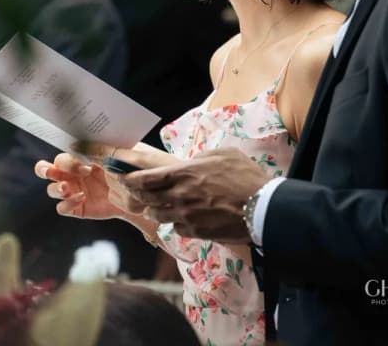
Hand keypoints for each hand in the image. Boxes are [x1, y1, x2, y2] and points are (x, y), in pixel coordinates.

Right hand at [35, 153, 129, 220]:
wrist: (143, 194)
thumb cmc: (130, 169)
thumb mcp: (116, 155)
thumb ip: (97, 150)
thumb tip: (74, 145)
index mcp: (79, 159)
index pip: (61, 157)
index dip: (68, 162)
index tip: (87, 168)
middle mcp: (73, 174)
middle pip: (46, 169)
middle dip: (44, 169)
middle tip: (52, 173)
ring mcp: (75, 191)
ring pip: (51, 190)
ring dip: (56, 189)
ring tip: (67, 189)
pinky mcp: (79, 208)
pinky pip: (62, 208)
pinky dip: (67, 205)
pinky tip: (81, 200)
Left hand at [120, 148, 268, 242]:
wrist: (264, 209)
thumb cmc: (246, 177)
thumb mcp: (222, 154)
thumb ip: (200, 157)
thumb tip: (192, 162)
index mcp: (182, 174)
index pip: (144, 179)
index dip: (130, 179)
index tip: (124, 178)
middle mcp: (179, 196)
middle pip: (145, 198)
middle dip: (137, 194)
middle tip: (136, 191)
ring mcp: (186, 216)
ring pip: (157, 215)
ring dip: (155, 209)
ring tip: (157, 205)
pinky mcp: (197, 232)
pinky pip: (176, 228)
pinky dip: (175, 223)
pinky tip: (182, 218)